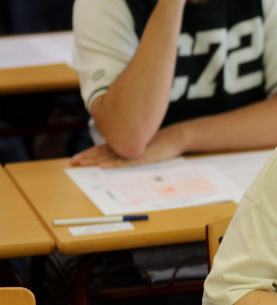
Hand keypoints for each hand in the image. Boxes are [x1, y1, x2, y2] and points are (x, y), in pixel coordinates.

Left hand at [69, 124, 187, 167]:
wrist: (176, 138)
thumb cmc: (160, 142)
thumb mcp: (142, 144)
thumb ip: (130, 147)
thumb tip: (119, 153)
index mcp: (124, 143)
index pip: (102, 149)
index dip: (88, 153)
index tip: (76, 158)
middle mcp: (125, 146)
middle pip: (101, 152)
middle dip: (86, 157)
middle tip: (72, 162)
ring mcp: (132, 151)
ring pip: (109, 156)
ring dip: (94, 160)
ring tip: (80, 164)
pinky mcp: (142, 158)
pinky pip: (124, 162)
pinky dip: (113, 164)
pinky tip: (103, 167)